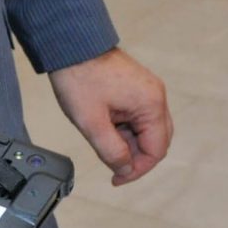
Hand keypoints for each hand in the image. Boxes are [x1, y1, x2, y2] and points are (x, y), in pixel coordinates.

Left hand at [49, 47, 172, 185]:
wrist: (71, 47)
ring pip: (146, 131)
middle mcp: (156, 97)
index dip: (137, 170)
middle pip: (156, 142)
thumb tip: (124, 170)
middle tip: (110, 166)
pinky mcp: (137, 89)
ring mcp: (148, 92)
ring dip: (128, 144)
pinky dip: (125, 130)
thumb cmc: (80, 80)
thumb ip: (111, 151)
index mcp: (151, 105)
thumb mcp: (91, 123)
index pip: (156, 150)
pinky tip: (105, 130)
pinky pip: (138, 118)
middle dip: (134, 158)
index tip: (116, 179)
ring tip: (102, 143)